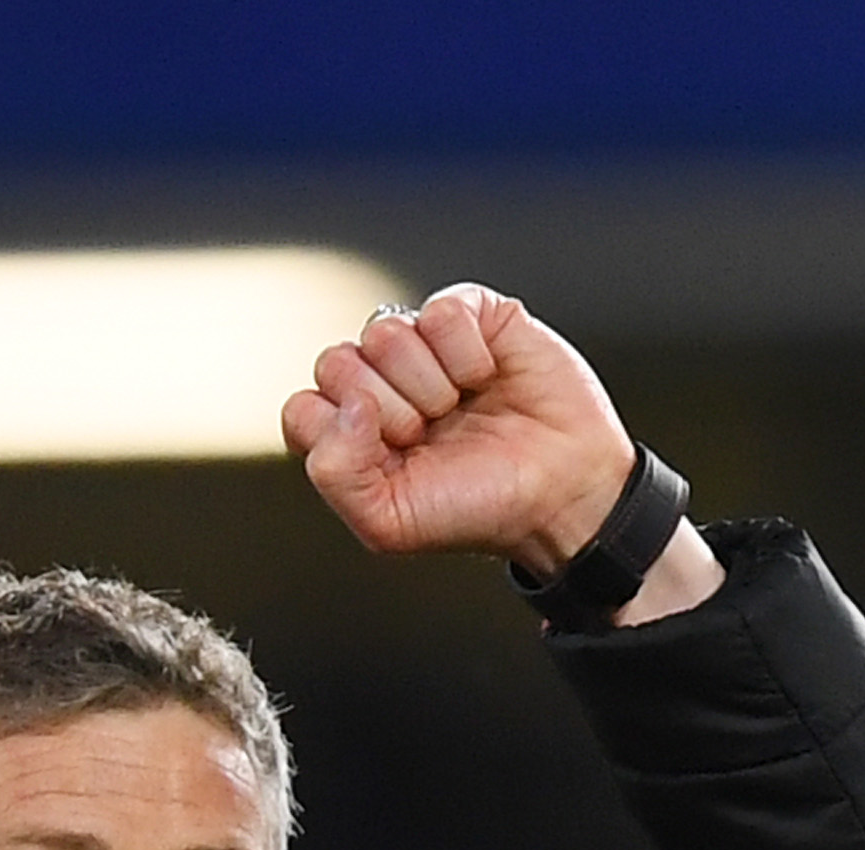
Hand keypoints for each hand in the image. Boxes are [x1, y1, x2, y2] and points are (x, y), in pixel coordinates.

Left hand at [283, 285, 718, 618]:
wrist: (560, 493)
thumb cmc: (479, 507)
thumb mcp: (389, 524)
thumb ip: (335, 475)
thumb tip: (345, 405)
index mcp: (352, 432)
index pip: (303, 409)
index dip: (344, 435)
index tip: (393, 460)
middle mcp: (381, 384)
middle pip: (336, 364)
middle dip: (389, 410)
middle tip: (432, 435)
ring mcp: (424, 347)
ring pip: (383, 332)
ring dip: (430, 382)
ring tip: (462, 408)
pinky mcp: (472, 316)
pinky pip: (441, 311)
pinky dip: (466, 351)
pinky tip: (487, 377)